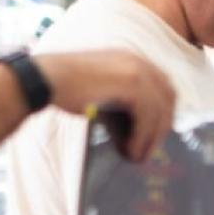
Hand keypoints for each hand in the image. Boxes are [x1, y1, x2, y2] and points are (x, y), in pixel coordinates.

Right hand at [37, 51, 175, 161]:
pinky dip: (142, 138)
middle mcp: (139, 62)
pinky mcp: (130, 86)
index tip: (156, 132)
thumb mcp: (102, 85)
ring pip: (159, 112)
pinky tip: (130, 150)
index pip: (164, 86)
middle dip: (162, 126)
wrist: (45, 78)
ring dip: (151, 138)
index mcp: (133, 59)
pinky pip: (147, 118)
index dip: (165, 111)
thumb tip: (138, 125)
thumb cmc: (65, 85)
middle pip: (168, 98)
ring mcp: (137, 72)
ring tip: (138, 155)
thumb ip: (123, 97)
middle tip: (149, 148)